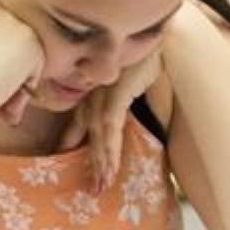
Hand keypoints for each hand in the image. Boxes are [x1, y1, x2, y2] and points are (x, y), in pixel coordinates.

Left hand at [61, 47, 163, 193]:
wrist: (155, 39)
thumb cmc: (144, 61)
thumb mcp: (132, 88)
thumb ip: (128, 109)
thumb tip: (139, 131)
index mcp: (92, 96)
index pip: (79, 126)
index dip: (74, 146)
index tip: (74, 167)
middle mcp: (93, 97)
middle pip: (88, 136)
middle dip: (91, 164)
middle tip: (92, 189)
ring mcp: (102, 96)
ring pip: (98, 136)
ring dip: (101, 162)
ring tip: (101, 185)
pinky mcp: (115, 95)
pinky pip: (110, 127)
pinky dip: (110, 148)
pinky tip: (111, 166)